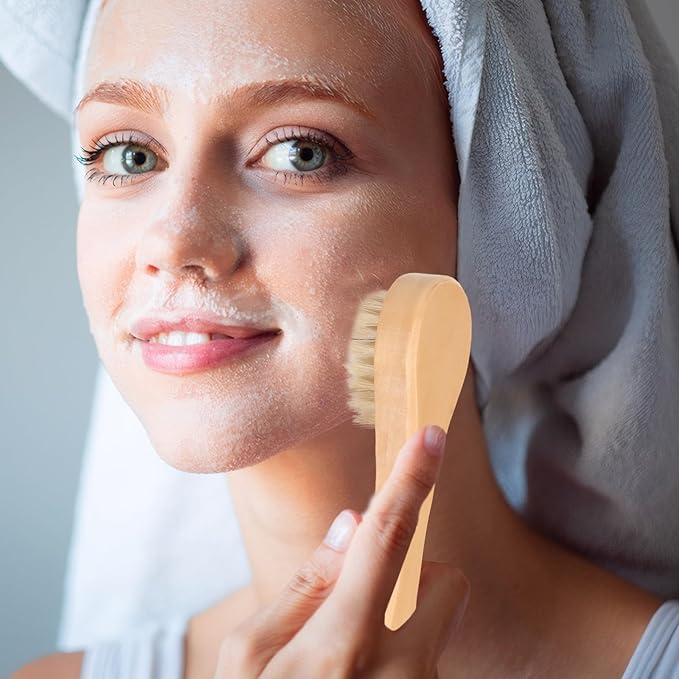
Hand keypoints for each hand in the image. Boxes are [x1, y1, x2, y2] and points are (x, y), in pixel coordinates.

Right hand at [214, 425, 469, 677]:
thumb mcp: (246, 658)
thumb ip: (303, 585)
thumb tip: (349, 525)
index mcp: (341, 646)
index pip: (384, 538)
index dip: (409, 480)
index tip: (430, 436)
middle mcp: (399, 675)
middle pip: (446, 582)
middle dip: (418, 577)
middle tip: (370, 603)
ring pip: (439, 629)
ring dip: (407, 628)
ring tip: (352, 668)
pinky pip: (429, 664)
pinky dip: (404, 664)